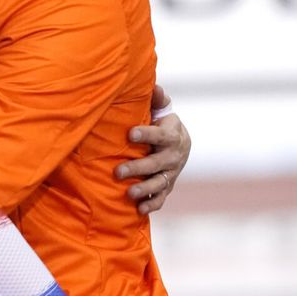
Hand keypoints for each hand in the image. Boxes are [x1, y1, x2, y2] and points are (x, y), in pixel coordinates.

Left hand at [117, 85, 191, 214]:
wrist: (179, 143)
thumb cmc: (161, 122)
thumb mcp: (161, 109)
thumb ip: (157, 99)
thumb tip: (154, 86)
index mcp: (171, 135)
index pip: (159, 135)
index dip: (146, 134)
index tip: (130, 133)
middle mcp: (173, 156)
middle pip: (156, 163)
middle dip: (137, 168)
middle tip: (117, 172)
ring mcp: (171, 173)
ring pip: (159, 183)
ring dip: (144, 189)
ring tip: (128, 193)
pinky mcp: (167, 185)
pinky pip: (162, 197)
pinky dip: (152, 204)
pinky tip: (139, 209)